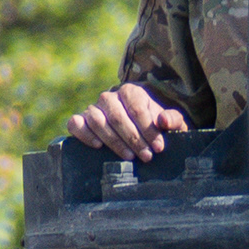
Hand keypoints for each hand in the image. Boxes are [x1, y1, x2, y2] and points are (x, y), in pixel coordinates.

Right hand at [69, 83, 189, 159]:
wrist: (139, 130)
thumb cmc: (157, 124)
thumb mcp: (172, 121)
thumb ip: (173, 119)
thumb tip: (164, 121)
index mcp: (131, 92)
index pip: (137, 109)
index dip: (148, 130)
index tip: (158, 147)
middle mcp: (109, 97)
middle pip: (118, 117)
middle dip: (134, 139)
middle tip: (146, 156)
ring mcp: (93, 108)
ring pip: (97, 121)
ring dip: (113, 141)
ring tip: (129, 156)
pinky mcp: (81, 120)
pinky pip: (75, 124)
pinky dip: (84, 134)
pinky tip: (97, 146)